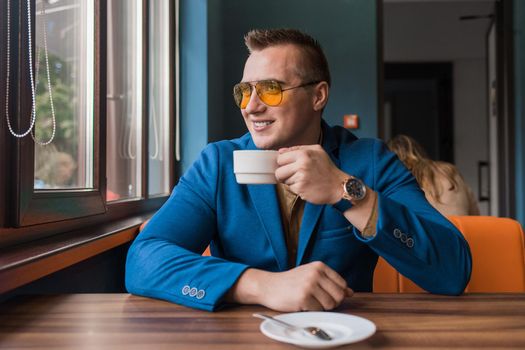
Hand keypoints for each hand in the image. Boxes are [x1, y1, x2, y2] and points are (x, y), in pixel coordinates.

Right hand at [229, 262, 353, 311]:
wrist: (269, 286)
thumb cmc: (291, 282)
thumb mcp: (311, 276)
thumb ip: (331, 282)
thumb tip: (350, 292)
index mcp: (320, 266)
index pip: (342, 284)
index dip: (337, 293)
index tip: (326, 295)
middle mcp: (316, 273)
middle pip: (339, 295)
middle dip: (332, 302)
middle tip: (319, 301)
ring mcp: (309, 285)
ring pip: (330, 304)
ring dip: (322, 307)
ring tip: (310, 302)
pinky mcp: (303, 297)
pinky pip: (318, 310)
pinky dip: (312, 310)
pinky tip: (302, 304)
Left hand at [275, 145, 345, 203]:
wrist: (338, 186)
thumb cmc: (327, 168)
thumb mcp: (317, 151)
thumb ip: (298, 149)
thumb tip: (280, 151)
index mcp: (304, 153)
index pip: (280, 158)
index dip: (283, 163)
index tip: (289, 166)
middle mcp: (302, 164)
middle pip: (279, 171)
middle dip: (284, 174)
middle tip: (295, 175)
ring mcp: (301, 177)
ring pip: (284, 181)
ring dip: (291, 182)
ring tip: (304, 180)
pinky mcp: (301, 188)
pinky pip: (290, 188)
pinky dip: (296, 188)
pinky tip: (306, 186)